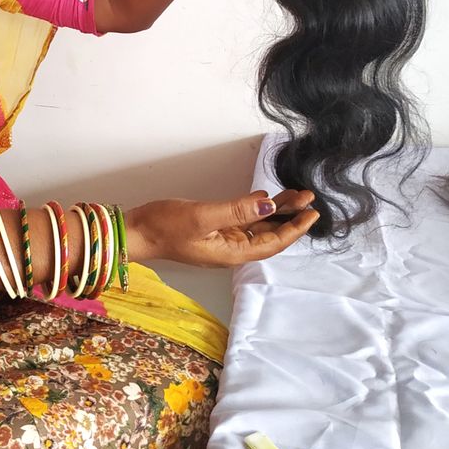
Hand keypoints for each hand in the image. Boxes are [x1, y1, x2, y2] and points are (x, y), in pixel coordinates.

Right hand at [125, 189, 318, 267]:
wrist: (136, 231)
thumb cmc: (165, 226)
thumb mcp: (203, 216)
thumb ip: (237, 210)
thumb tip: (269, 204)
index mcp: (232, 252)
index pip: (273, 243)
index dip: (294, 228)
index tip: (311, 212)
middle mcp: (231, 249)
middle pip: (268, 235)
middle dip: (290, 217)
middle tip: (307, 197)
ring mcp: (222, 240)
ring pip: (257, 226)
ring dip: (275, 212)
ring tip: (293, 195)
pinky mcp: (213, 229)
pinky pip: (242, 221)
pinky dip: (256, 209)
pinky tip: (264, 198)